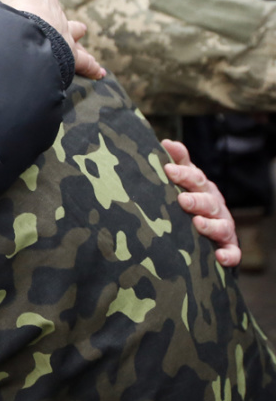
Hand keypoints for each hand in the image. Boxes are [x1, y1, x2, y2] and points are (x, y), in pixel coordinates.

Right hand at [0, 0, 104, 80]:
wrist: (27, 34)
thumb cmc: (15, 10)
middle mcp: (55, 14)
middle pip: (55, 10)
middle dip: (53, 11)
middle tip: (48, 11)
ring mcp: (64, 35)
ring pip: (74, 31)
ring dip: (75, 33)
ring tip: (79, 33)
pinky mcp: (70, 56)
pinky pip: (85, 62)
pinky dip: (91, 66)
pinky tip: (99, 72)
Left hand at [162, 139, 240, 267]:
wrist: (201, 232)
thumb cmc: (188, 199)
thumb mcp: (183, 180)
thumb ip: (177, 162)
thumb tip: (167, 142)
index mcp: (203, 189)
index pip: (196, 178)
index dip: (183, 174)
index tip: (168, 170)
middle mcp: (215, 206)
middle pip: (209, 201)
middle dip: (196, 200)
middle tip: (182, 200)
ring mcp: (223, 226)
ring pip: (222, 225)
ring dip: (210, 225)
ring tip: (197, 224)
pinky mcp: (227, 247)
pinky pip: (233, 252)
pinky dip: (229, 255)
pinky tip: (220, 257)